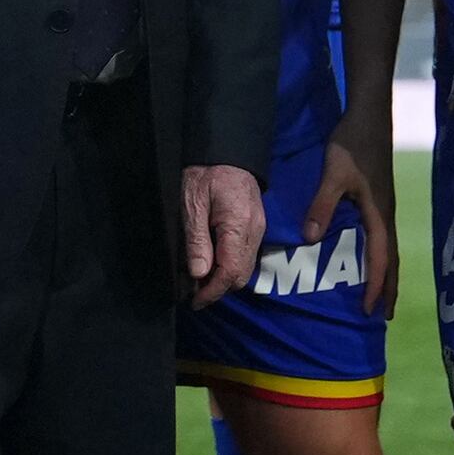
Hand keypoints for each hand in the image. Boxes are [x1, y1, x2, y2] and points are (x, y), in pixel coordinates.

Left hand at [178, 160, 264, 306]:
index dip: (213, 291)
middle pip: (241, 275)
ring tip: (200, 282)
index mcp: (239, 225)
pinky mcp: (257, 227)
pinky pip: (246, 255)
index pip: (231, 271)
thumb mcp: (193, 205)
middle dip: (218, 289)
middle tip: (194, 294)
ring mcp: (259, 229)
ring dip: (224, 279)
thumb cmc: (206, 174)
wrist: (229, 153)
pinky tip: (212, 264)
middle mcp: (255, 231)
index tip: (195, 301)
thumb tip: (199, 273)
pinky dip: (230, 266)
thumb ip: (197, 240)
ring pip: (245, 268)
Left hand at [303, 130, 399, 315]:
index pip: (380, 260)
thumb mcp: (333, 175)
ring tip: (382, 296)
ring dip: (387, 273)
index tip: (368, 310)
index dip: (376, 287)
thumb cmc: (352, 145)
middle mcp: (387, 215)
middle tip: (384, 315)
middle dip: (389, 288)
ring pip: (389, 249)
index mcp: (379, 215)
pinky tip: (370, 259)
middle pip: (392, 260)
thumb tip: (310, 239)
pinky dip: (380, 255)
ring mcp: (386, 207)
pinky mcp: (380, 199)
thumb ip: (322, 205)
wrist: (369, 117)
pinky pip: (382, 236)